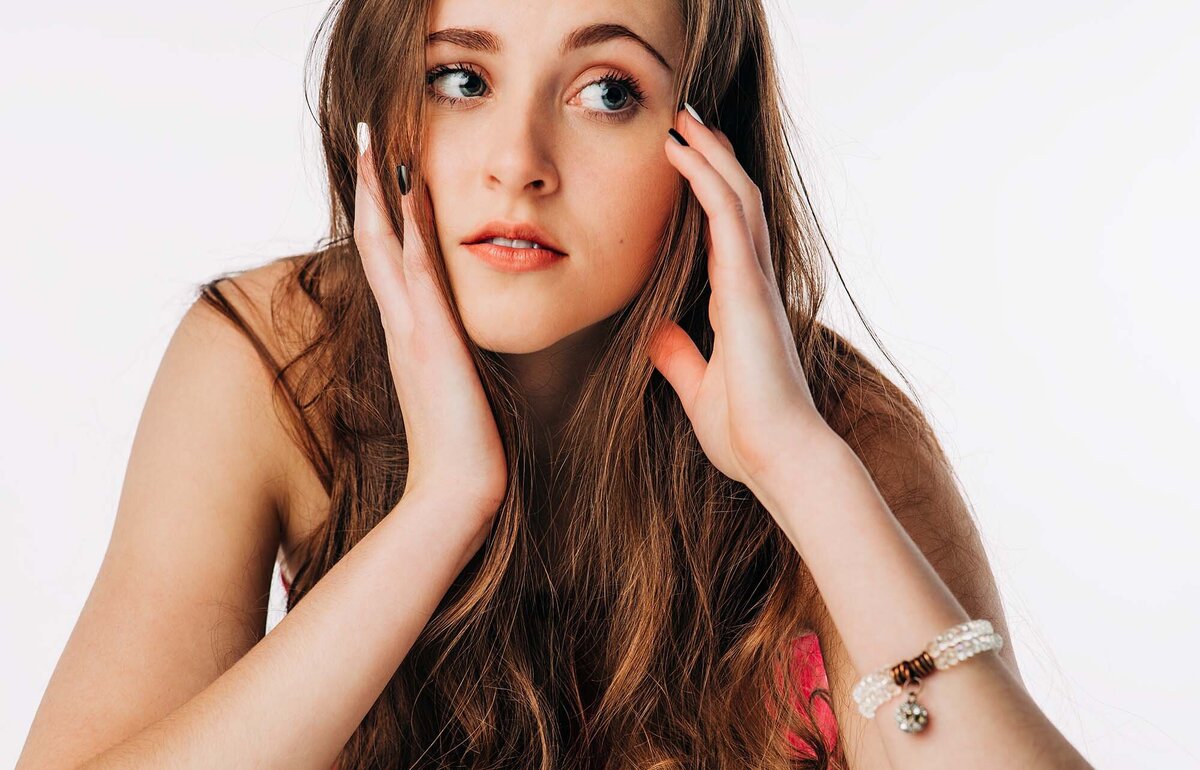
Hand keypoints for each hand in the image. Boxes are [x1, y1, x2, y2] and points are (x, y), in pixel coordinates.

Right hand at [354, 121, 507, 517]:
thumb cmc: (466, 447)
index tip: (384, 168)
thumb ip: (457, 359)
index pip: (390, 259)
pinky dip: (408, 227)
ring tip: (377, 138)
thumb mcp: (461, 388)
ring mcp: (411, 331)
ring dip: (381, 190)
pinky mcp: (431, 341)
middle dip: (370, 185)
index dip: (383, 212)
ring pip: (387, 245)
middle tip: (366, 132)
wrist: (460, 491)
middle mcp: (402, 325)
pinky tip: (409, 187)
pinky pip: (416, 271)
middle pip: (376, 239)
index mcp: (410, 334)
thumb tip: (464, 345)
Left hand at [648, 109, 837, 493]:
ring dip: (709, 154)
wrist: (780, 458)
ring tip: (682, 120)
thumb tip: (656, 334)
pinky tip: (684, 152)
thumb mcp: (698, 388)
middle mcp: (753, 285)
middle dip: (712, 159)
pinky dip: (707, 179)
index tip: (686, 166)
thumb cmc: (747, 434)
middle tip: (685, 123)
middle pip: (735, 202)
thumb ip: (680, 358)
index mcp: (742, 305)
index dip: (708, 195)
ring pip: (735, 196)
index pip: (725, 234)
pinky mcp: (749, 287)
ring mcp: (755, 282)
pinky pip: (728, 217)